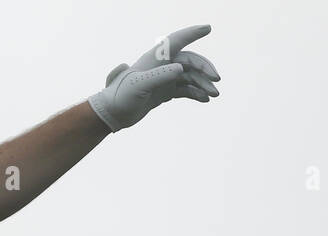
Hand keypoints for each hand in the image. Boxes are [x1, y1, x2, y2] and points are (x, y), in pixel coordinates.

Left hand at [88, 24, 220, 132]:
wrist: (111, 115)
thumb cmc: (121, 97)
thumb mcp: (139, 86)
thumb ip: (160, 76)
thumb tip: (181, 70)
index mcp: (154, 59)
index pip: (176, 41)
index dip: (192, 33)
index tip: (207, 28)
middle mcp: (161, 66)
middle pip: (189, 62)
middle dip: (204, 69)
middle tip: (217, 80)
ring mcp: (164, 79)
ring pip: (189, 77)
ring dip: (203, 84)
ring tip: (214, 95)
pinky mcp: (164, 92)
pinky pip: (185, 90)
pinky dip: (195, 93)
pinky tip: (204, 100)